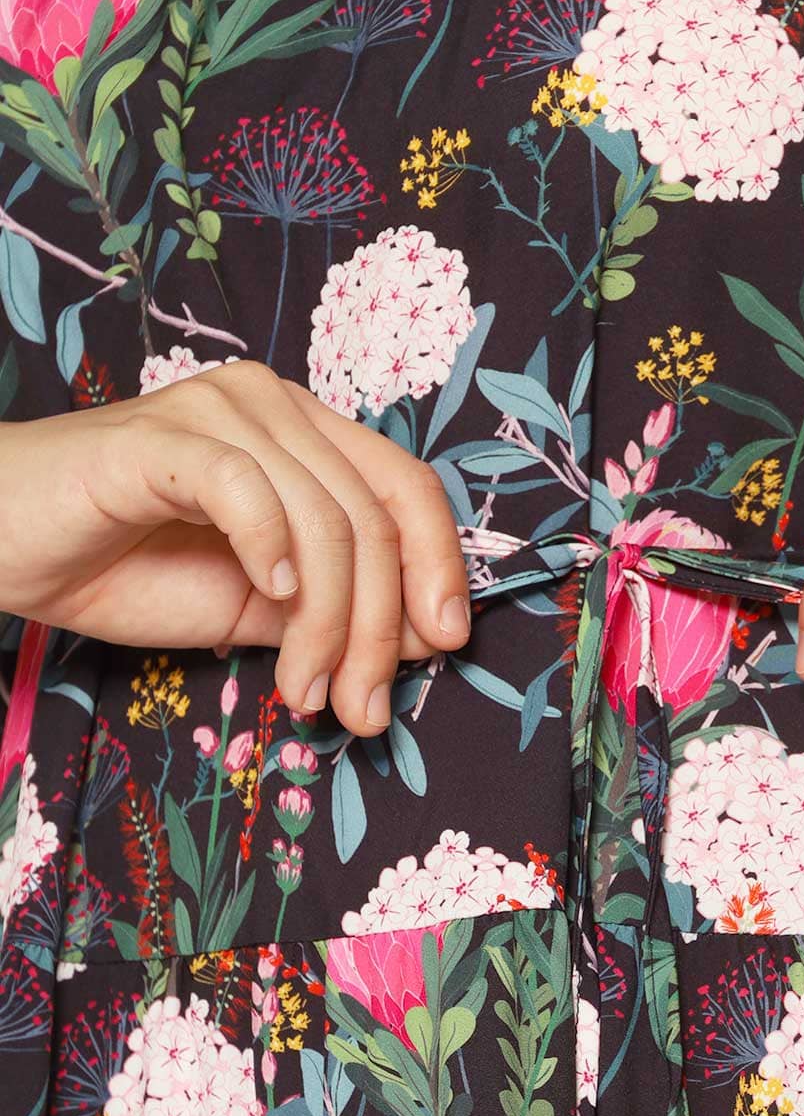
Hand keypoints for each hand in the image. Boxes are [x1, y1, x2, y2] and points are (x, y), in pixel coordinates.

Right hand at [0, 361, 469, 736]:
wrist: (5, 545)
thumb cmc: (121, 567)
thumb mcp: (254, 608)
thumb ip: (334, 613)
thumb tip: (422, 637)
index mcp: (303, 434)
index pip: (405, 488)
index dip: (440, 566)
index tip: (447, 646)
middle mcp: (272, 406)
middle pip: (370, 521)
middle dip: (377, 632)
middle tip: (360, 708)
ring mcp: (218, 412)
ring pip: (321, 522)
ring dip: (326, 626)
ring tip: (303, 689)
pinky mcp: (162, 438)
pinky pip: (246, 490)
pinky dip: (270, 552)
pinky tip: (267, 599)